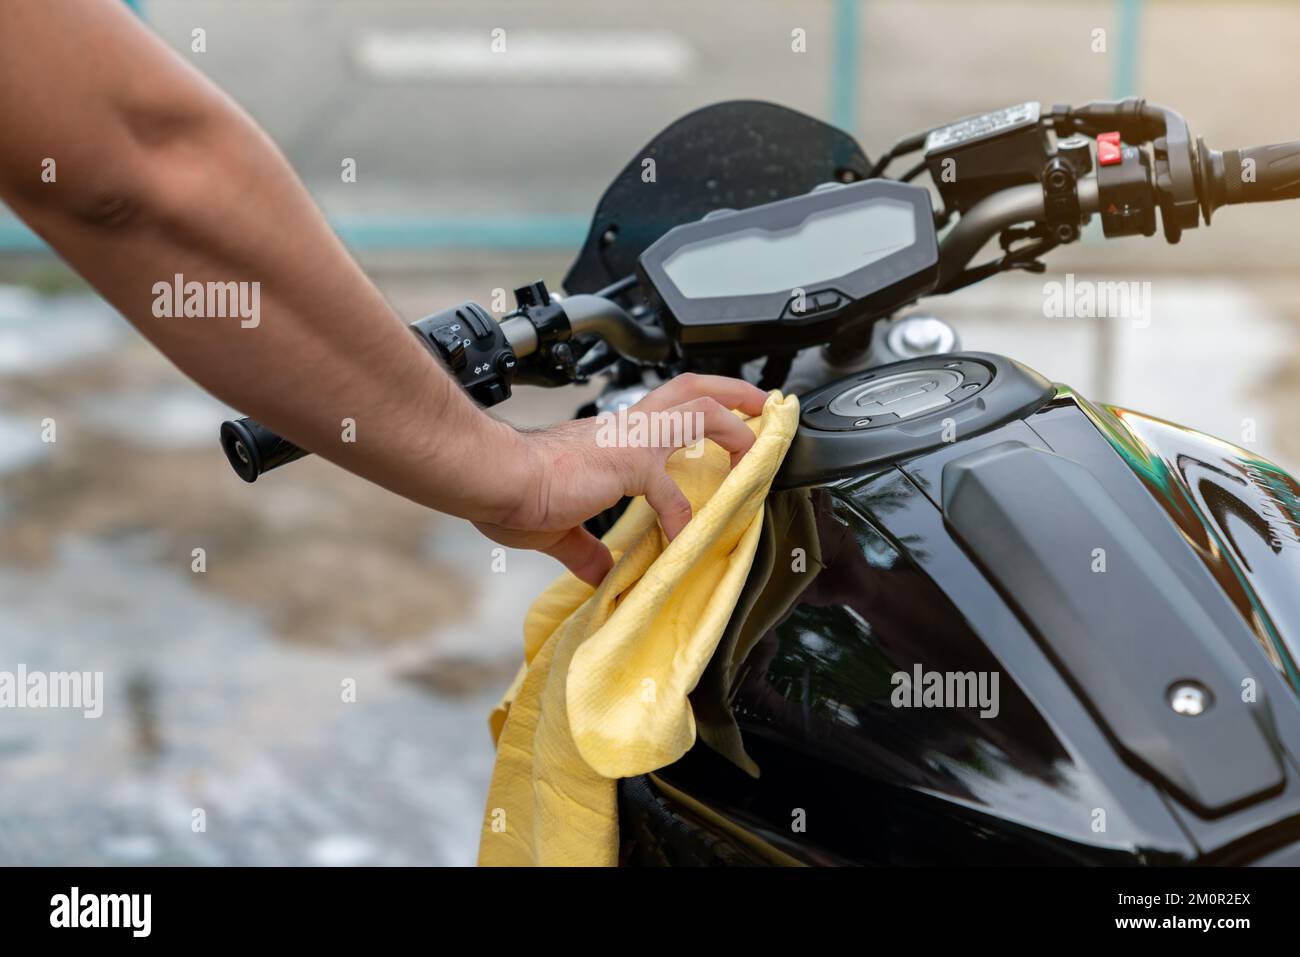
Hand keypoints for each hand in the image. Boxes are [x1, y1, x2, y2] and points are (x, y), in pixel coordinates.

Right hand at [476, 373, 769, 585]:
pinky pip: (670, 489)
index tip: (724, 421)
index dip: (698, 410)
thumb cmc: (512, 490)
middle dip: (732, 392)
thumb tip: (597, 570)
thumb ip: (584, 547)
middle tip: (762, 405)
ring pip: (697, 412)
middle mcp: (624, 429)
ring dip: (734, 430)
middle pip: (691, 388)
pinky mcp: (625, 464)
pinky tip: (683, 539)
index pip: (665, 409)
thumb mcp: (557, 525)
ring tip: (757, 451)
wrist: (492, 477)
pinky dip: (684, 515)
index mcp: (610, 437)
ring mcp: (627, 441)